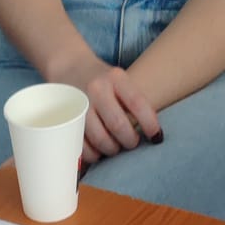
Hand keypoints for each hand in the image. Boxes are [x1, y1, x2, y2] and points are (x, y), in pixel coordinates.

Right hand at [47, 49, 160, 163]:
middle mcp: (96, 89)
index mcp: (115, 78)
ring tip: (115, 147)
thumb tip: (151, 133)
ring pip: (100, 139)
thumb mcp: (120, 81)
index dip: (149, 123)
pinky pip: (83, 146)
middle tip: (132, 143)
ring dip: (112, 149)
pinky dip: (94, 155)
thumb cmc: (103, 81)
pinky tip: (99, 152)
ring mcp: (80, 106)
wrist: (70, 69)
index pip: (137, 103)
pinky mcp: (68, 121)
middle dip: (129, 141)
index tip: (156, 136)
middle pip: (118, 125)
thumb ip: (132, 102)